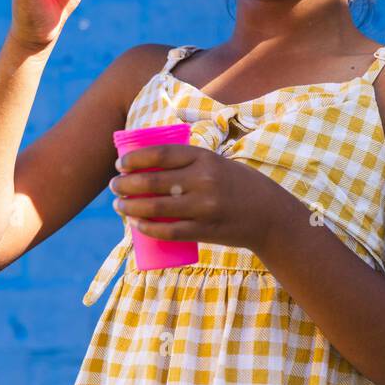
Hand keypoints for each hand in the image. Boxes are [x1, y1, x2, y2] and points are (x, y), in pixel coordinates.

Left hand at [109, 142, 291, 253]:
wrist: (269, 215)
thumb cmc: (237, 185)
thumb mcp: (217, 164)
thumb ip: (189, 163)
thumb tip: (148, 165)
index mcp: (205, 157)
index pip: (160, 154)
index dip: (134, 159)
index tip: (120, 162)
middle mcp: (204, 180)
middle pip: (152, 181)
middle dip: (125, 183)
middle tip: (114, 185)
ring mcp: (204, 207)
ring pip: (156, 207)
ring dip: (130, 206)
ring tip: (119, 205)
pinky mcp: (205, 230)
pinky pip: (169, 231)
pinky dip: (147, 228)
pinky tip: (135, 224)